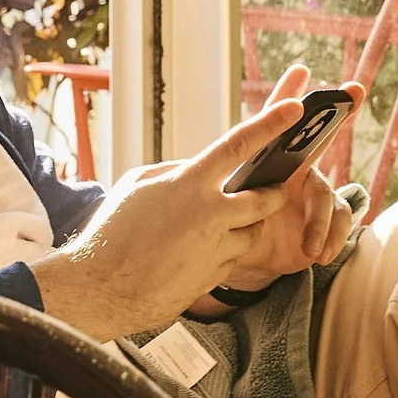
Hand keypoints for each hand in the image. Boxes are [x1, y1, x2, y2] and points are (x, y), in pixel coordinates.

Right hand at [27, 70, 357, 344]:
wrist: (101, 290)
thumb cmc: (112, 232)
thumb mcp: (138, 185)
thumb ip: (176, 172)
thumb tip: (198, 170)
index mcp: (189, 183)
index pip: (238, 144)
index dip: (270, 123)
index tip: (295, 107)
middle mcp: (209, 213)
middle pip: (265, 197)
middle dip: (271, 193)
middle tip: (263, 190)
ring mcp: (216, 248)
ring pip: (255, 232)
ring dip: (247, 226)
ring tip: (217, 226)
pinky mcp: (215, 276)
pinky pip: (236, 258)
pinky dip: (227, 251)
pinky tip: (197, 253)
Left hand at [191, 64, 356, 308]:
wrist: (237, 260)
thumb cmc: (219, 224)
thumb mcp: (208, 208)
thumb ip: (195, 189)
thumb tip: (171, 174)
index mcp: (263, 161)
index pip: (272, 123)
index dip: (284, 95)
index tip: (299, 71)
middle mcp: (292, 169)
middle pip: (317, 138)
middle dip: (337, 112)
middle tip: (355, 89)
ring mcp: (310, 191)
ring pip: (327, 193)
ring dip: (320, 220)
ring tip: (310, 247)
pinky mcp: (324, 218)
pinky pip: (339, 220)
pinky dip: (330, 238)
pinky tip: (317, 255)